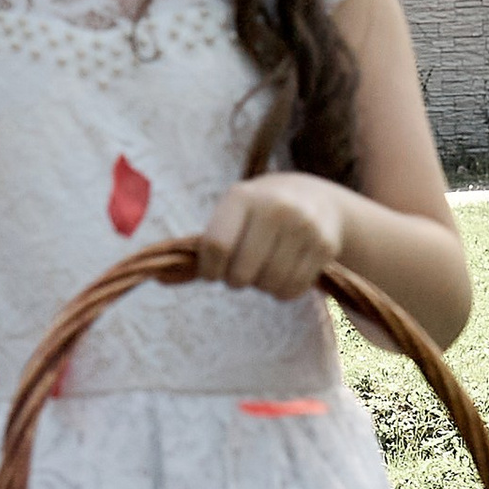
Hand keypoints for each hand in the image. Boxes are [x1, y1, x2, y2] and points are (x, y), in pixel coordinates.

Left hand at [196, 168, 349, 300]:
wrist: (316, 200)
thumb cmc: (260, 213)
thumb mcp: (234, 213)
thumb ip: (206, 244)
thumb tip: (164, 279)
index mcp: (243, 197)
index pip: (217, 246)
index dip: (210, 270)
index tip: (212, 273)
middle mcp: (275, 208)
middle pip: (241, 273)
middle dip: (236, 281)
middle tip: (241, 273)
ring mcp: (303, 226)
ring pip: (269, 285)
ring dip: (262, 286)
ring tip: (264, 269)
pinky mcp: (324, 245)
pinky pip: (294, 289)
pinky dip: (284, 290)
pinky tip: (284, 273)